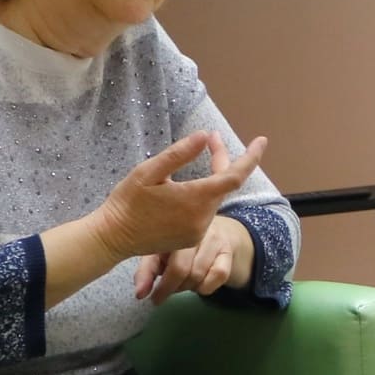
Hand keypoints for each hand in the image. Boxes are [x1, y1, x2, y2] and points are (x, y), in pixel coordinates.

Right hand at [92, 129, 266, 264]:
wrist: (112, 238)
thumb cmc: (127, 202)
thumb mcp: (149, 171)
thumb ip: (178, 154)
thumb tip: (204, 136)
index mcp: (196, 199)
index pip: (235, 176)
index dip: (251, 157)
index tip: (262, 140)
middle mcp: (202, 218)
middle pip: (224, 185)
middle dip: (222, 159)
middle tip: (211, 138)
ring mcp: (198, 232)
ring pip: (215, 198)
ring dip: (213, 177)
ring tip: (204, 153)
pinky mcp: (191, 239)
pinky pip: (205, 212)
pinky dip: (205, 194)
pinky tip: (192, 183)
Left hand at [134, 215, 249, 301]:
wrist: (222, 231)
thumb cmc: (183, 245)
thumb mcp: (160, 253)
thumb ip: (147, 272)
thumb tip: (140, 294)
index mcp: (169, 227)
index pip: (157, 257)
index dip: (154, 281)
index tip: (153, 299)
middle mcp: (192, 229)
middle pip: (181, 268)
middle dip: (171, 287)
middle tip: (166, 292)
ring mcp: (213, 238)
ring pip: (198, 274)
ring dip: (188, 287)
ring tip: (183, 284)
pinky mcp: (228, 250)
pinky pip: (218, 275)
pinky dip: (207, 287)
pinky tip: (200, 284)